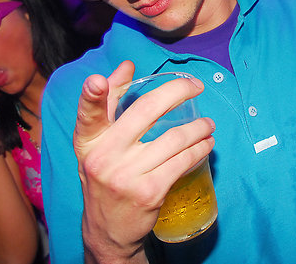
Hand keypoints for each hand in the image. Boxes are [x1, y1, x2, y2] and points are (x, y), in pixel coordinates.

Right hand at [75, 61, 214, 263]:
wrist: (107, 229)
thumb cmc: (106, 174)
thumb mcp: (98, 142)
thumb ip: (110, 102)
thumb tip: (127, 66)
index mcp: (88, 141)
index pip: (88, 114)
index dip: (91, 96)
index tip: (96, 81)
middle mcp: (102, 157)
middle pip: (145, 111)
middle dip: (177, 91)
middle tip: (196, 86)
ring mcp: (126, 176)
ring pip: (173, 138)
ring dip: (198, 127)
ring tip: (208, 123)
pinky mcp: (148, 192)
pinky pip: (183, 162)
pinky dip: (200, 149)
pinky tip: (206, 144)